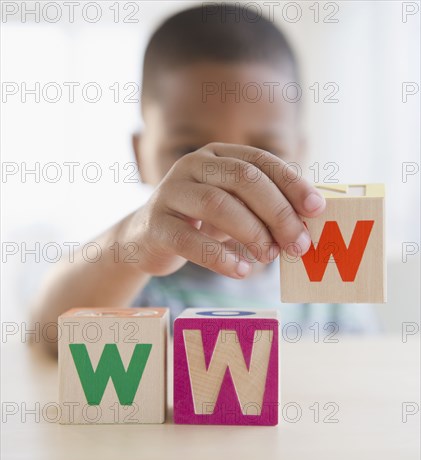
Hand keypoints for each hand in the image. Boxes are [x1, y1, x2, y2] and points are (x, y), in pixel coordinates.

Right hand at [127, 143, 325, 278]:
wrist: (147, 238)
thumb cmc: (201, 222)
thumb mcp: (234, 207)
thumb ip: (263, 209)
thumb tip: (307, 227)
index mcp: (218, 155)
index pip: (261, 161)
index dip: (292, 184)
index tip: (317, 209)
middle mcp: (193, 165)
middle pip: (243, 179)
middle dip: (278, 212)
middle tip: (298, 244)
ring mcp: (170, 192)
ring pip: (217, 204)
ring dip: (252, 233)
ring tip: (270, 257)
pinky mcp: (156, 224)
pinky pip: (190, 240)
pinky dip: (220, 257)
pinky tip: (241, 271)